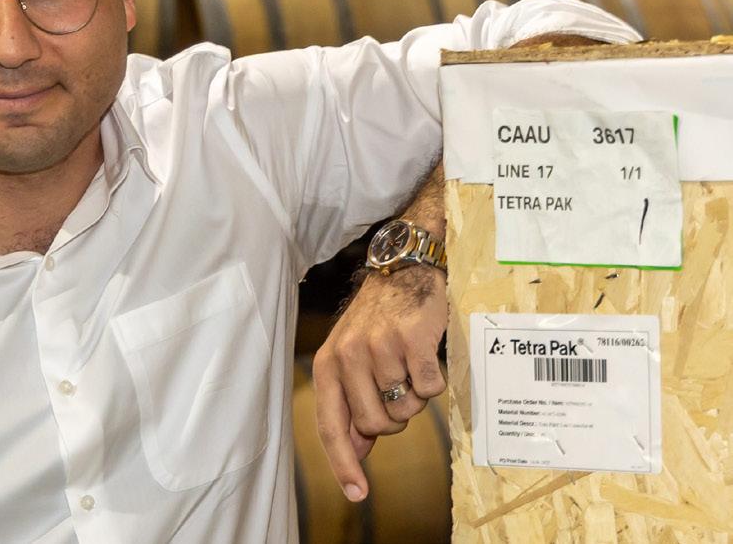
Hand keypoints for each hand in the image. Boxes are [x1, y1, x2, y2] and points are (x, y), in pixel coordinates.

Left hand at [311, 165, 447, 501]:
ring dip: (414, 398)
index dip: (343, 463)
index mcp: (328, 364)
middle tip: (398, 388)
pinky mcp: (413, 341)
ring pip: (406, 410)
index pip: (331, 425)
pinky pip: (431, 391)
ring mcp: (380, 348)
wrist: (406, 269)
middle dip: (394, 418)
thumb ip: (351, 402)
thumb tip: (356, 449)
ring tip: (410, 366)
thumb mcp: (352, 357)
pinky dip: (434, 382)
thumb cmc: (379, 320)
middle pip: (377, 425)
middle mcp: (348, 356)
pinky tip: (426, 357)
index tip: (357, 494)